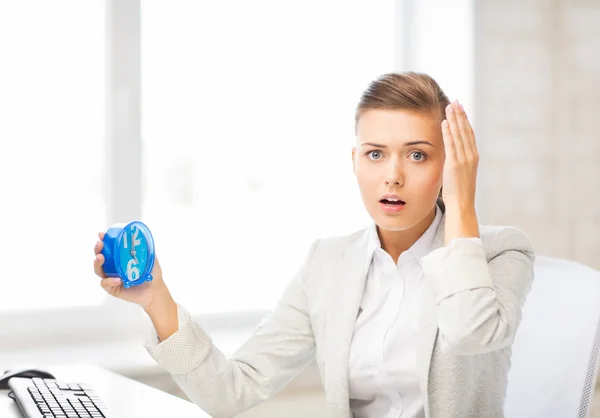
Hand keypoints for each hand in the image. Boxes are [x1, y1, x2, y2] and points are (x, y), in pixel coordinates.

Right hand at [93, 231, 167, 309]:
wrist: (155, 290)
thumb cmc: (152, 274)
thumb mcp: (150, 258)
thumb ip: (146, 248)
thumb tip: (142, 236)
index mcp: (120, 259)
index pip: (109, 249)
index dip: (104, 241)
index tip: (101, 235)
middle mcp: (113, 268)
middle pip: (100, 258)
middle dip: (97, 250)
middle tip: (100, 244)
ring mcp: (111, 278)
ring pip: (98, 270)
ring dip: (97, 263)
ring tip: (101, 258)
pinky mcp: (112, 289)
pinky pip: (106, 284)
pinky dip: (110, 281)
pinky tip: (117, 279)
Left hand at [441, 100, 479, 241]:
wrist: (462, 204)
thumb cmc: (459, 192)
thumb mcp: (461, 174)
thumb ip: (458, 162)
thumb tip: (452, 156)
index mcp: (473, 157)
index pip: (469, 134)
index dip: (465, 120)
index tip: (460, 109)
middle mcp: (471, 156)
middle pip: (465, 130)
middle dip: (460, 115)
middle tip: (455, 102)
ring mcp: (464, 159)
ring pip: (459, 134)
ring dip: (454, 119)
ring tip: (449, 107)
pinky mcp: (454, 164)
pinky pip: (451, 144)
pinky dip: (448, 132)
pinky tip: (444, 122)